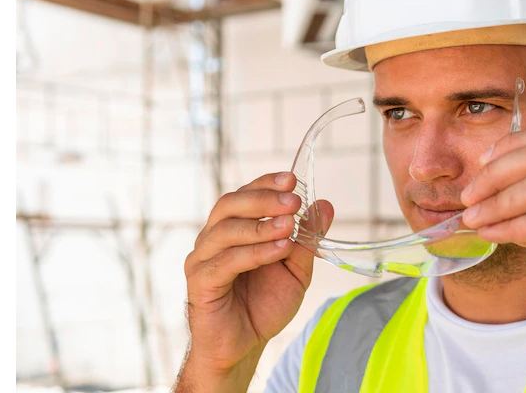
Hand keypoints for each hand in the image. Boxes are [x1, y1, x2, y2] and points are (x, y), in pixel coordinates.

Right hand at [176, 172, 333, 391]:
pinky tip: (279, 250)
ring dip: (260, 226)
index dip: (265, 183)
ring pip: (226, 230)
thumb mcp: (295, 269)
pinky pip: (225, 261)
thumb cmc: (263, 305)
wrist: (244, 345)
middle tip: (292, 201)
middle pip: (229, 205)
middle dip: (263, 199)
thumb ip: (306, 238)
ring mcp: (202, 259)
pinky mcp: (200, 282)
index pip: (244, 195)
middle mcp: (212, 239)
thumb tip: (324, 205)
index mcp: (232, 229)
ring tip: (289, 226)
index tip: (291, 179)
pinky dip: (254, 253)